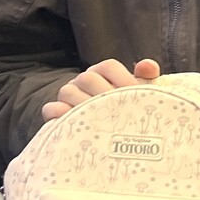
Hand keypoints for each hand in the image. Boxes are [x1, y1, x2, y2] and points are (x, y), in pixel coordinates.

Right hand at [41, 58, 161, 121]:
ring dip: (83, 105)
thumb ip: (146, 78)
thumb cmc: (124, 108)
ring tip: (99, 119)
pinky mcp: (56, 114)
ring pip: (67, 91)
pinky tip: (74, 123)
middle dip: (104, 94)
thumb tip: (149, 67)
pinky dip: (60, 115)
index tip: (135, 93)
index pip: (108, 66)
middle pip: (88, 78)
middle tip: (118, 110)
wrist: (106, 132)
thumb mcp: (137, 93)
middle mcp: (83, 81)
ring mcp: (68, 96)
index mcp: (103, 72)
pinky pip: (51, 110)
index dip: (122, 78)